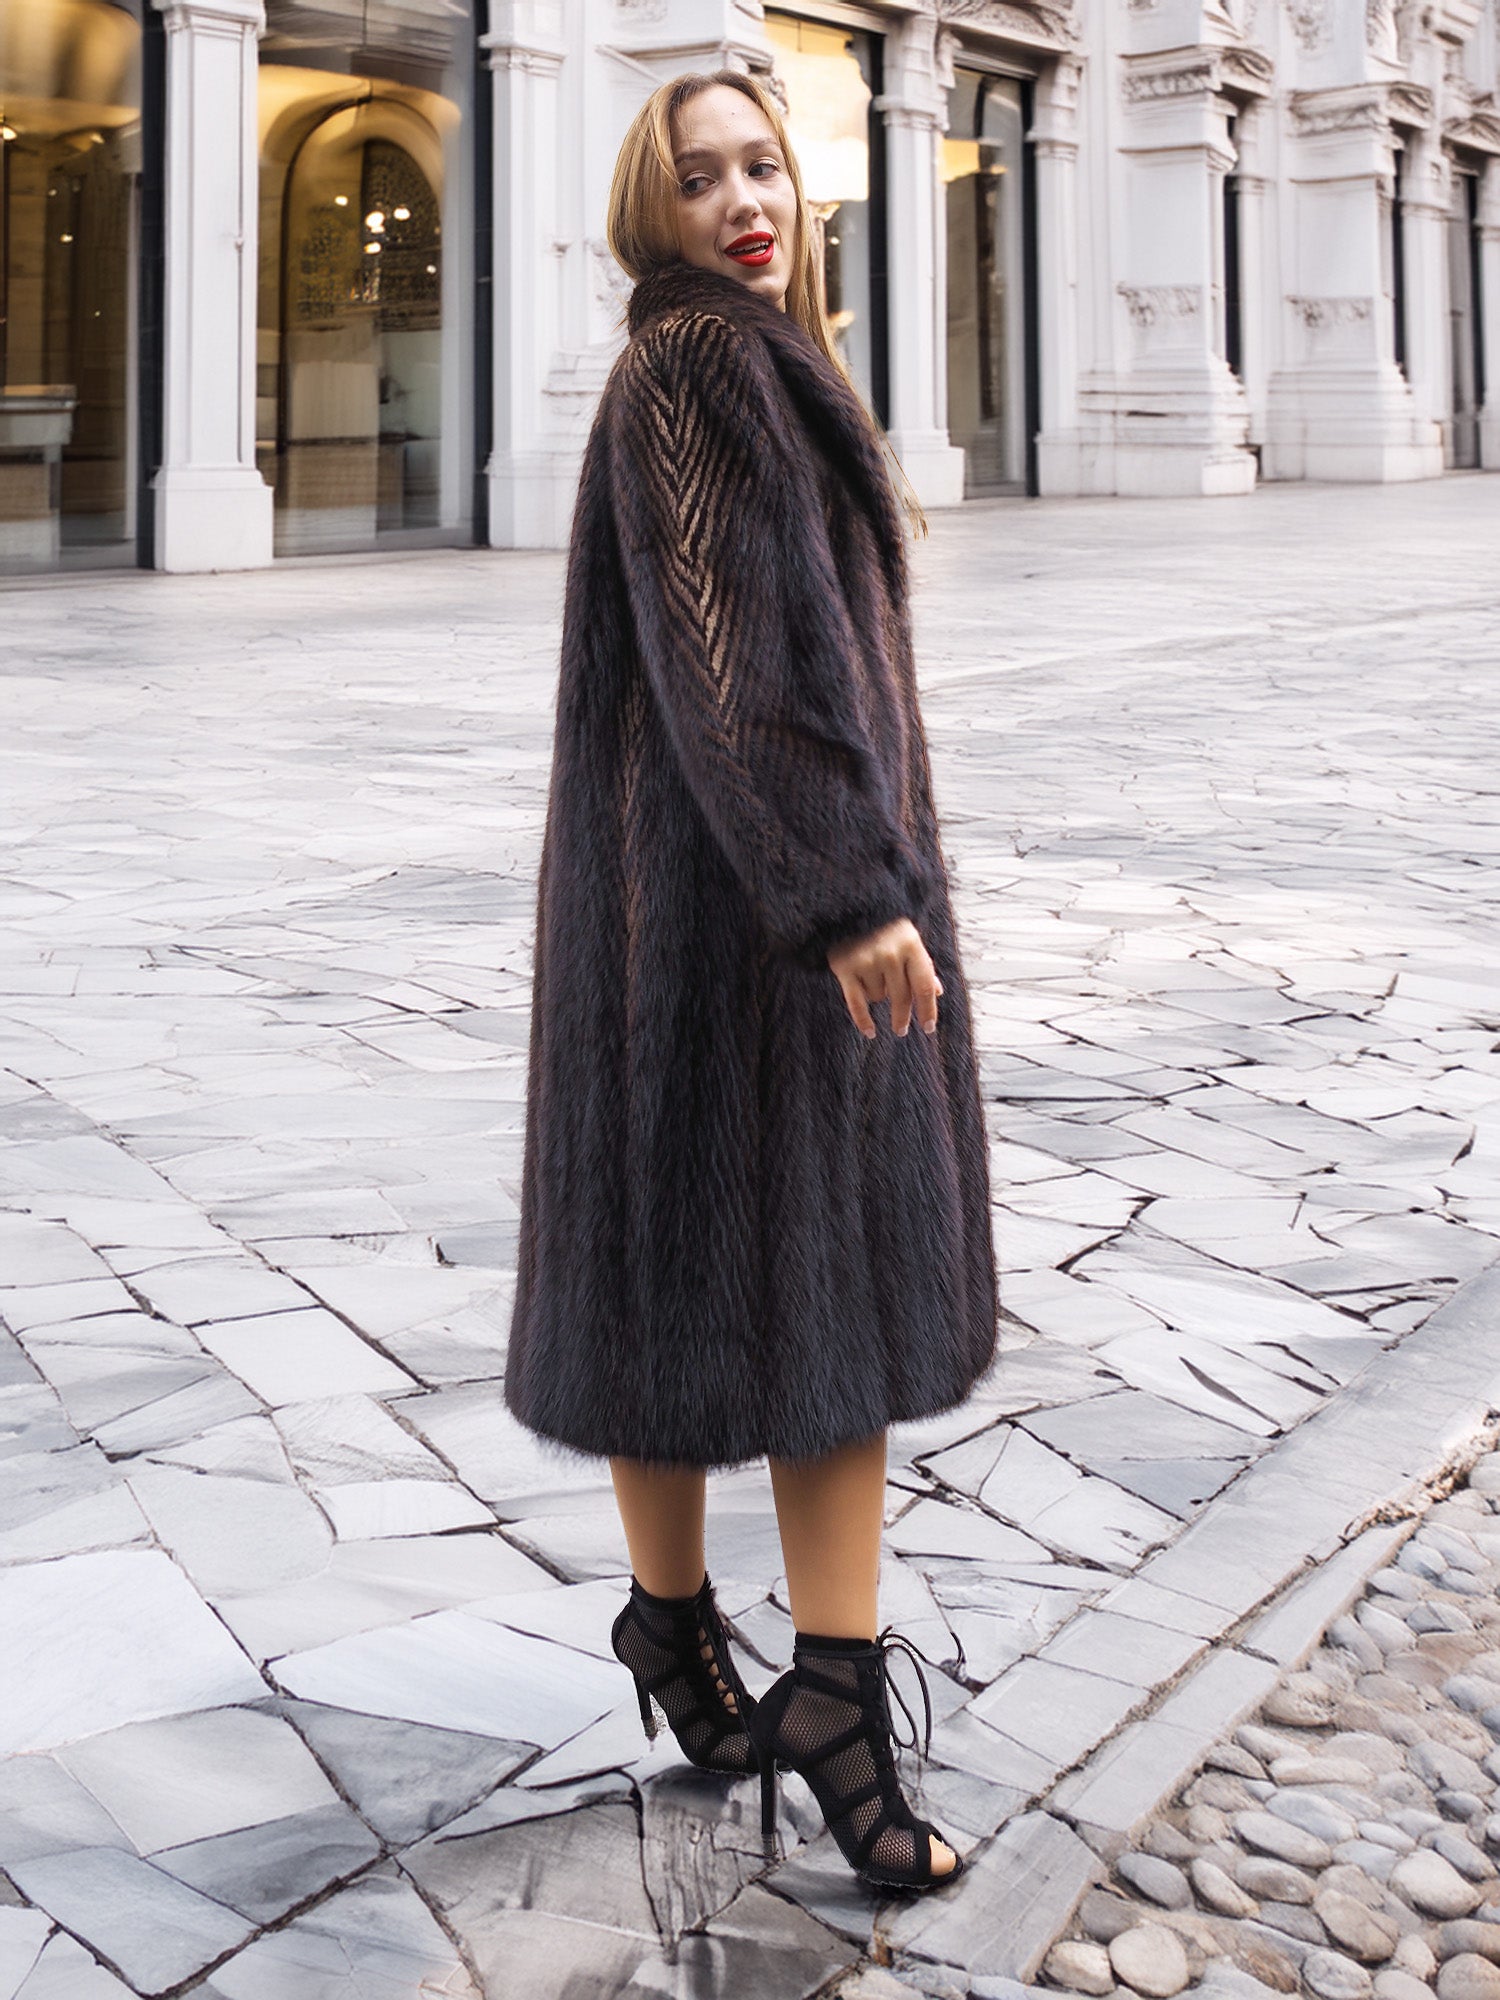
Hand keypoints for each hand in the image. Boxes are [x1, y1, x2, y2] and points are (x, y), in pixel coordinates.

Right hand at [827, 917, 942, 1040]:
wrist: (847, 906)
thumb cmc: (883, 927)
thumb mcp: (908, 940)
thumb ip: (922, 965)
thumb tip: (937, 992)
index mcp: (911, 945)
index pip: (924, 986)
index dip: (928, 1010)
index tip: (928, 1028)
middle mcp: (890, 954)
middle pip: (901, 997)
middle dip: (902, 1017)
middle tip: (901, 1030)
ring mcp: (867, 960)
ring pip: (878, 997)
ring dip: (876, 994)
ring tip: (869, 975)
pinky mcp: (845, 967)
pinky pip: (857, 1003)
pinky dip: (863, 1020)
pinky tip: (870, 1032)